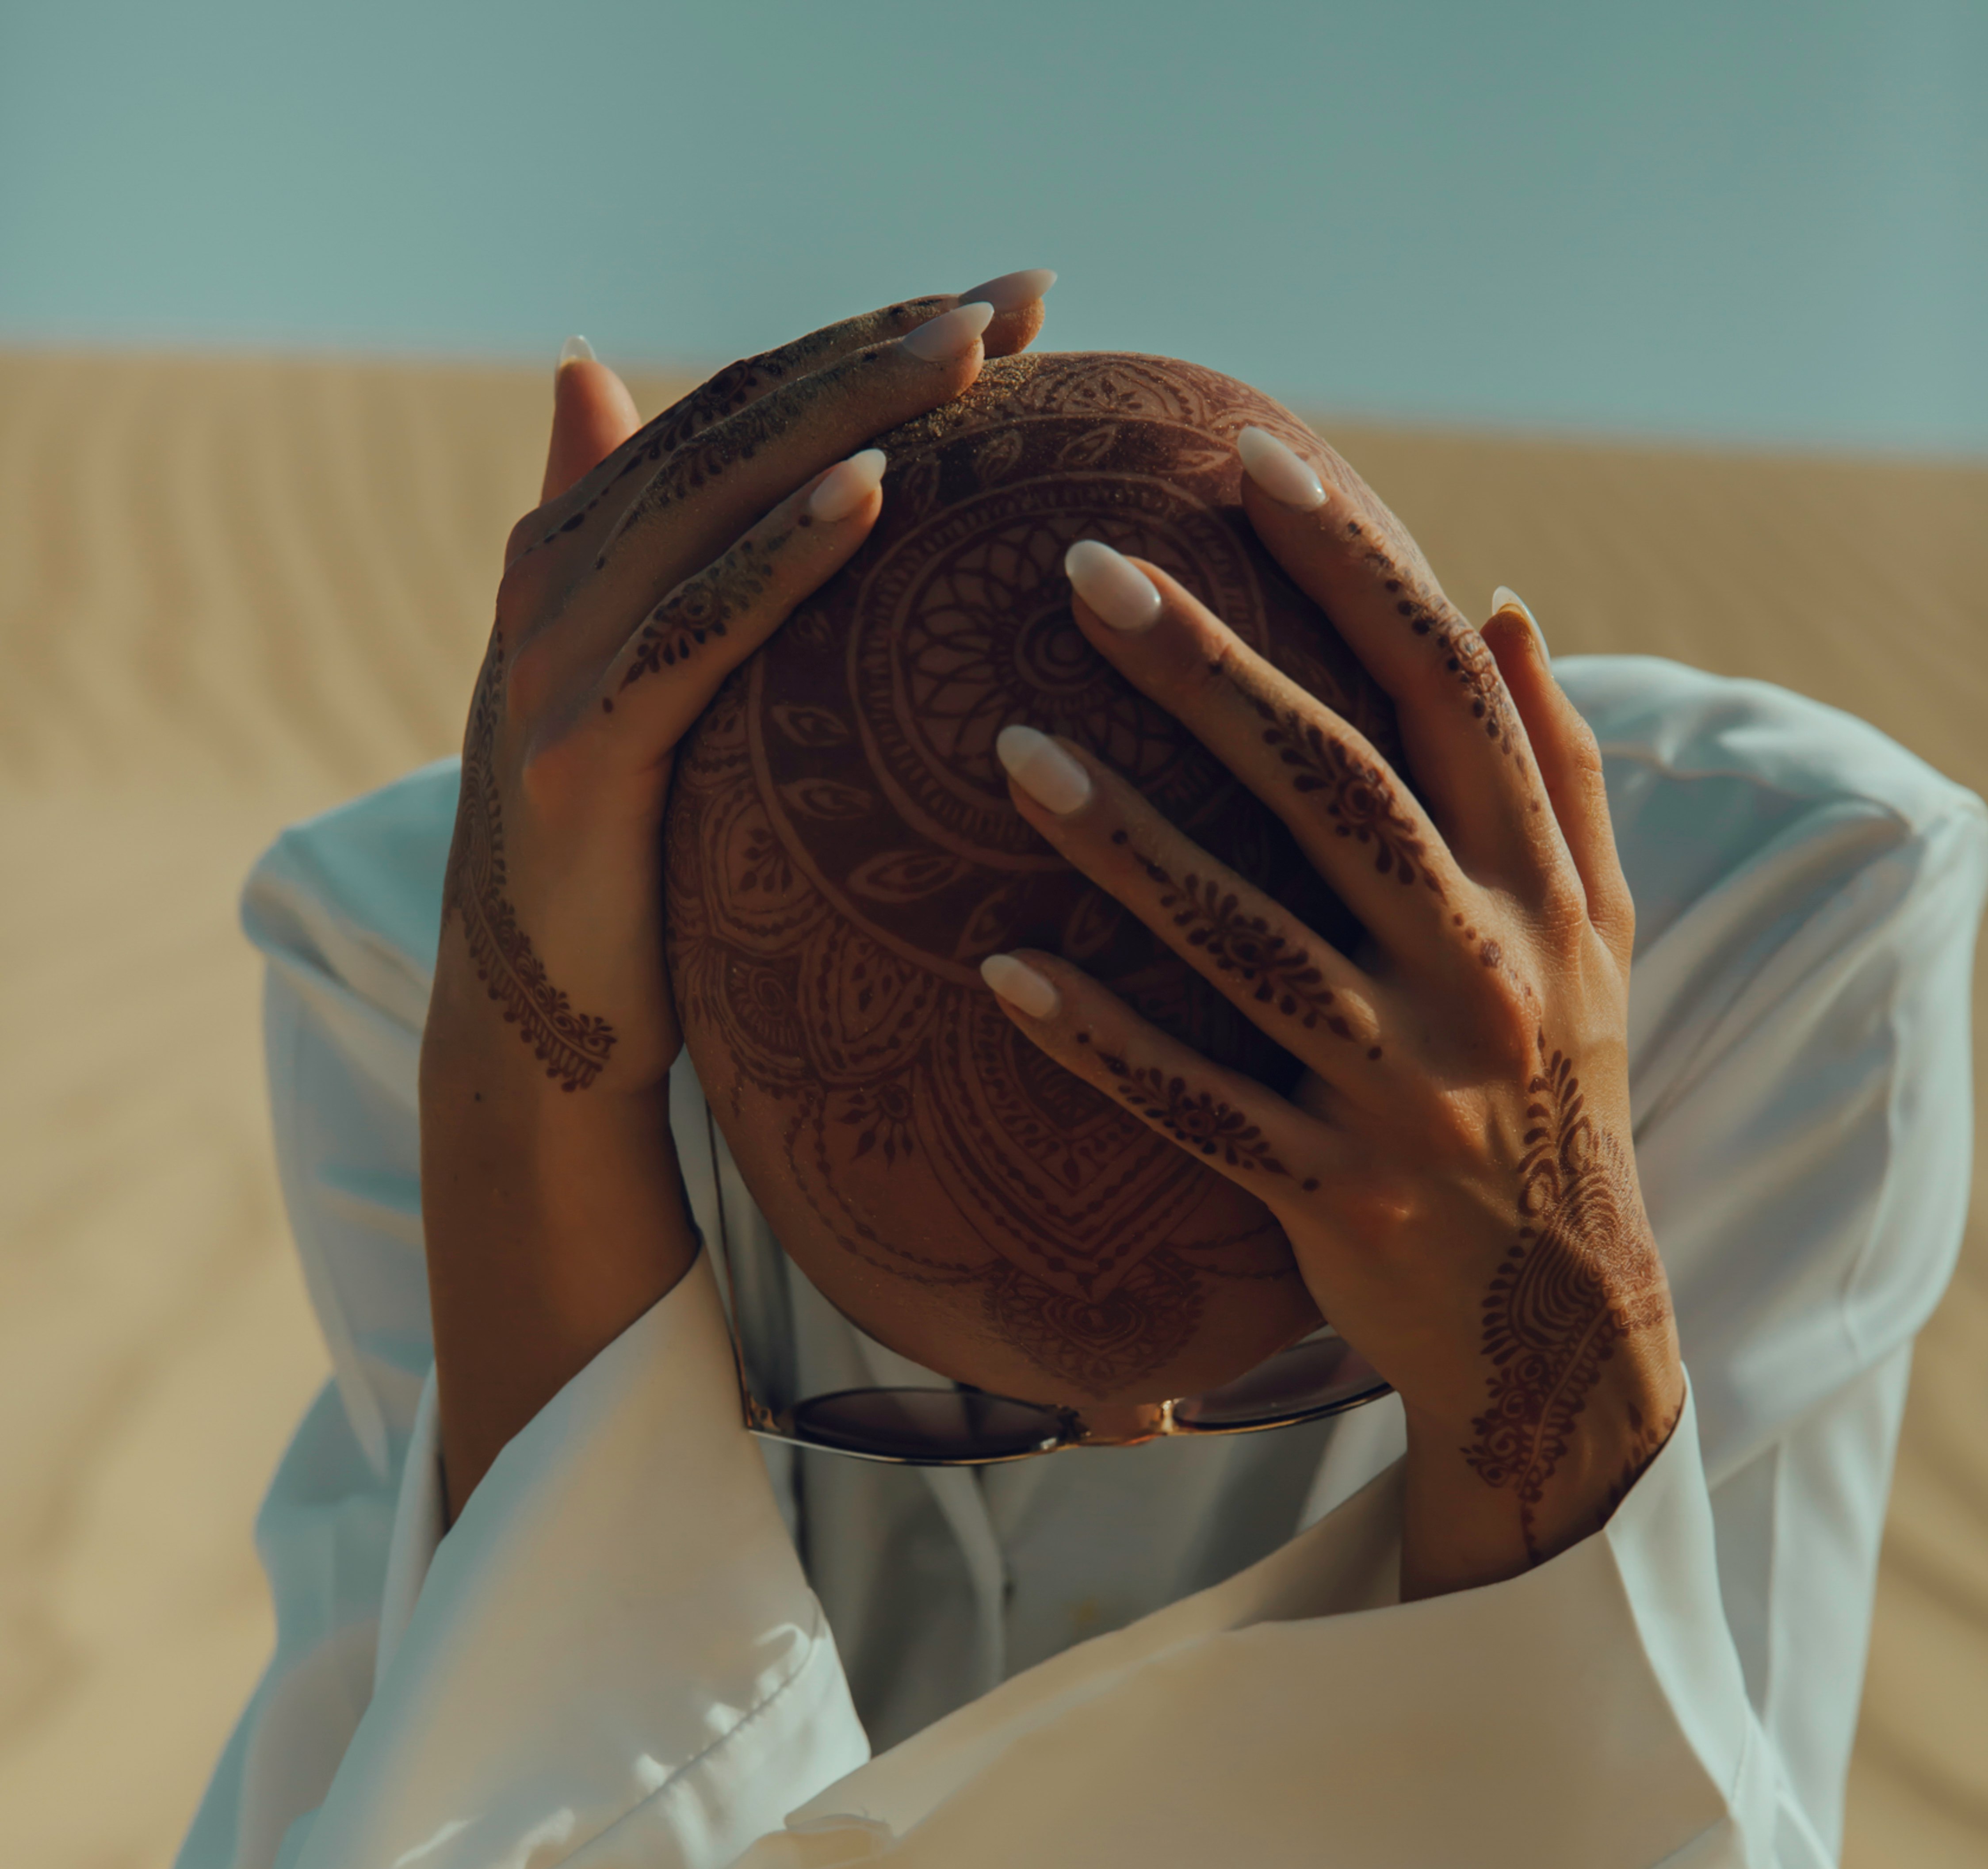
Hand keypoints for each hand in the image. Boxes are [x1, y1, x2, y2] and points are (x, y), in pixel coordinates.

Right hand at [421, 274, 1055, 1516]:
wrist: (549, 1032)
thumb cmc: (635, 865)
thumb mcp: (657, 705)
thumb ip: (661, 560)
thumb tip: (596, 379)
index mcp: (589, 553)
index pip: (747, 412)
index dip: (866, 344)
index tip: (1010, 303)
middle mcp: (561, 583)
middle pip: (739, 431)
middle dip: (880, 354)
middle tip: (1020, 299)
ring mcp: (556, 668)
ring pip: (714, 507)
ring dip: (844, 418)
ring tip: (966, 354)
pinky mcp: (573, 763)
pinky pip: (691, 642)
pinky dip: (774, 563)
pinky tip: (873, 499)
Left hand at [979, 429, 1683, 1597]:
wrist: (1561, 1312)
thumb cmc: (1564, 1084)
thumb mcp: (1598, 929)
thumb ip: (1556, 770)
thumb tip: (1505, 605)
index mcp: (1544, 890)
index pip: (1448, 696)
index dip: (1357, 573)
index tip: (1252, 462)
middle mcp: (1484, 973)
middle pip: (1339, 794)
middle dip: (1213, 675)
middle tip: (1086, 568)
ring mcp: (1407, 1090)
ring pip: (1251, 948)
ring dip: (1129, 845)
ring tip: (1008, 749)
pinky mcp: (1337, 1192)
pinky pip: (1198, 1109)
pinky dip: (1102, 1043)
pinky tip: (997, 972)